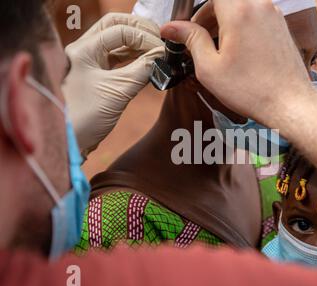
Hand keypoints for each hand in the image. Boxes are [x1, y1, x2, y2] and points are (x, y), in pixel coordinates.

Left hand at [63, 13, 163, 157]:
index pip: (119, 31)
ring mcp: (89, 63)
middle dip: (139, 30)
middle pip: (114, 26)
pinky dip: (134, 58)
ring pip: (116, 42)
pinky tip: (148, 63)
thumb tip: (162, 56)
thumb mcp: (118, 92)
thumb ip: (142, 70)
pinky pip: (117, 59)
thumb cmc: (84, 119)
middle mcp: (83, 51)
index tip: (161, 50)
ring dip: (138, 45)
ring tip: (157, 52)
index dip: (144, 37)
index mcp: (82, 50)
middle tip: (159, 40)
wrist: (69, 143)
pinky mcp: (96, 76)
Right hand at [160, 0, 315, 126]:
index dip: (198, 11)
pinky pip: (256, 15)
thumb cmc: (251, 90)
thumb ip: (190, 40)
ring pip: (241, 6)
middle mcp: (259, 5)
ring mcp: (274, 14)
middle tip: (201, 39)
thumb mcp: (209, 67)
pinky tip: (238, 51)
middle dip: (210, 15)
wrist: (289, 103)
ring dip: (225, 20)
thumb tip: (171, 27)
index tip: (191, 28)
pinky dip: (242, 25)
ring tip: (219, 49)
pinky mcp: (281, 26)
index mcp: (239, 11)